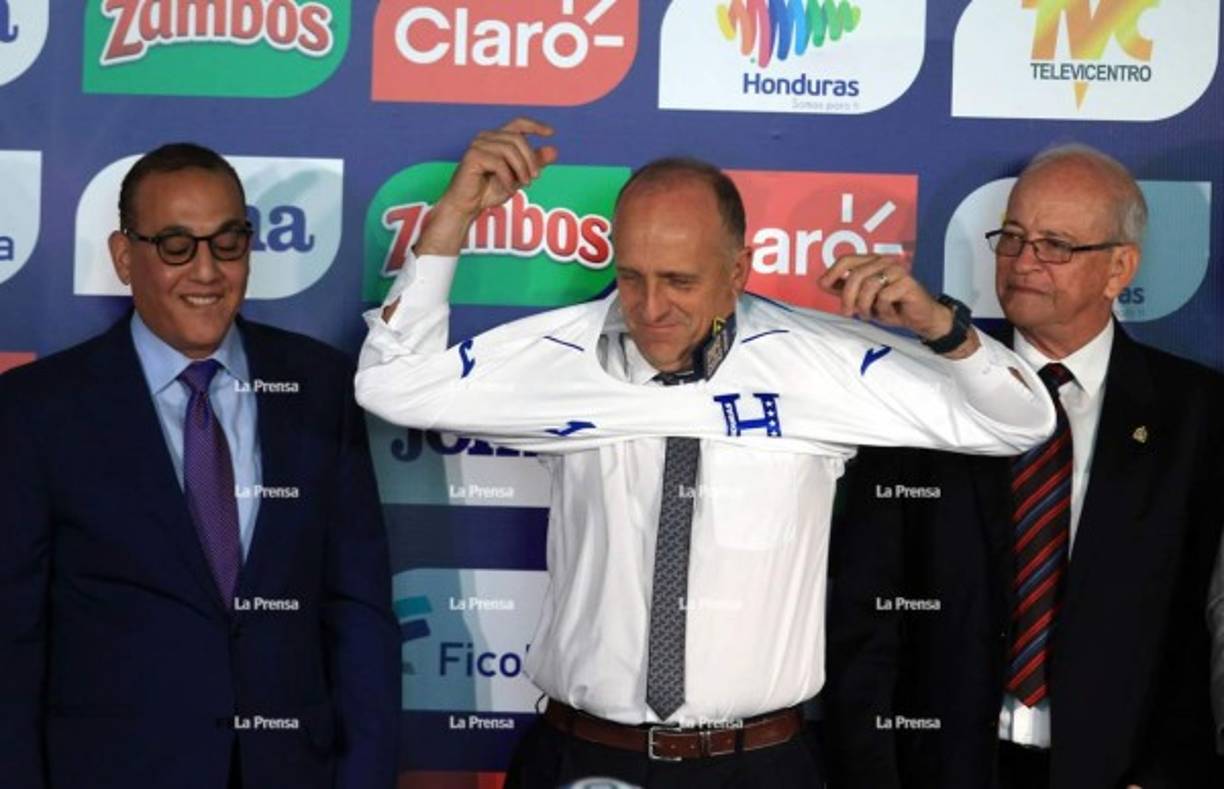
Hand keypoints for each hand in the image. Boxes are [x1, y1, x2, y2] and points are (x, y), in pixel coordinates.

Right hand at [416, 117, 558, 256]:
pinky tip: (509, 188)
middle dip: (530, 159)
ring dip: (521, 169)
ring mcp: (478, 144)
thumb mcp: (519, 177)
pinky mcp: (473, 156)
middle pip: (517, 139)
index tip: (551, 133)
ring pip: (509, 149)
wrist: (468, 206)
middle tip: (535, 178)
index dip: (535, 125)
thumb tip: (554, 150)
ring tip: (524, 184)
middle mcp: (486, 137)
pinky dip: (508, 177)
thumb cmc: (489, 191)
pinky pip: (498, 162)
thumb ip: (534, 164)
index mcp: (497, 138)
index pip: (518, 124)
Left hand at [818, 253, 978, 357]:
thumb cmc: (892, 306)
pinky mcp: (907, 283)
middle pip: (855, 275)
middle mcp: (884, 261)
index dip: (833, 272)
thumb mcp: (862, 299)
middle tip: (848, 313)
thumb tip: (822, 282)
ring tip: (871, 314)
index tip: (823, 286)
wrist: (920, 318)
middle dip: (847, 297)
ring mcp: (897, 270)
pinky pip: (884, 297)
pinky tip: (890, 313)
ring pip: (868, 286)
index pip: (847, 260)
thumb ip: (845, 289)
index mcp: (872, 262)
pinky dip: (883, 310)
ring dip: (865, 306)